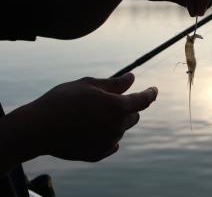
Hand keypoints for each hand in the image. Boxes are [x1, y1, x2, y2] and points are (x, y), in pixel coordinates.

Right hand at [4, 73, 156, 162]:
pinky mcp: (98, 154)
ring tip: (89, 116)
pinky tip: (91, 130)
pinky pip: (111, 143)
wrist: (37, 129)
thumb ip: (114, 83)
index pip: (143, 100)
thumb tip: (132, 78)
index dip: (150, 93)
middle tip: (108, 101)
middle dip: (127, 107)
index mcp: (117, 107)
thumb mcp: (88, 85)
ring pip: (120, 129)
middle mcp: (117, 126)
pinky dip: (106, 135)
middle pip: (133, 116)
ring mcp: (108, 142)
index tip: (154, 90)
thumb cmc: (62, 101)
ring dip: (114, 121)